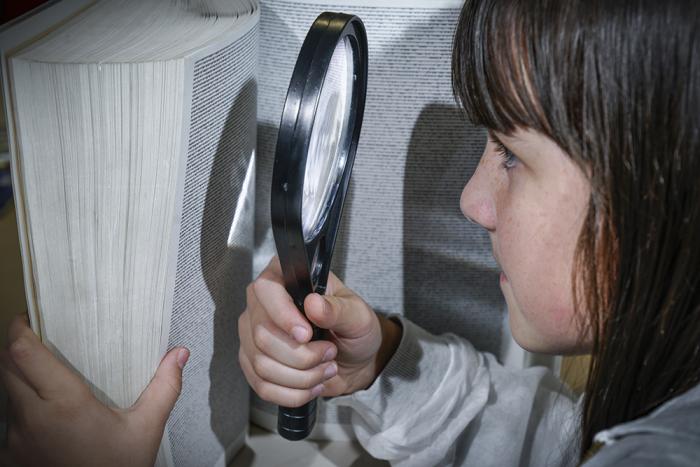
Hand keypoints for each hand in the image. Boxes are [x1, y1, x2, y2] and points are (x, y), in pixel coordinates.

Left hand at [0, 314, 188, 466]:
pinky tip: (46, 417)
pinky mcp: (11, 456)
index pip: (23, 355)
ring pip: (6, 394)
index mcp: (64, 405)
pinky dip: (21, 409)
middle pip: (6, 368)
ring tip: (43, 376)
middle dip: (15, 349)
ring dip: (17, 379)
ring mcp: (16, 440)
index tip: (26, 317)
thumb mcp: (145, 430)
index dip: (18, 330)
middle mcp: (32, 419)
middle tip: (34, 338)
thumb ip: (164, 388)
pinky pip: (9, 421)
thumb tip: (179, 355)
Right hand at [238, 257, 401, 407]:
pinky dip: (292, 393)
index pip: (266, 290)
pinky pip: (262, 385)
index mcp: (285, 278)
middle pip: (262, 335)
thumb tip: (314, 304)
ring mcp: (253, 334)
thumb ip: (338, 309)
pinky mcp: (252, 362)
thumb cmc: (354, 330)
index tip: (307, 335)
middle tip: (330, 353)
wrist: (354, 361)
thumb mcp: (358, 316)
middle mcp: (262, 303)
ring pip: (262, 364)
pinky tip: (312, 386)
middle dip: (302, 355)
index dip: (283, 316)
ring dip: (301, 376)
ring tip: (325, 369)